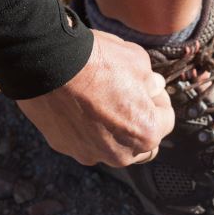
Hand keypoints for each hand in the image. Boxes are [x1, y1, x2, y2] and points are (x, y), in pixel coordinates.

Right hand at [17, 30, 173, 166]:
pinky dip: (88, 129)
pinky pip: (85, 142)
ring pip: (114, 148)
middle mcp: (121, 153)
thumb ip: (151, 81)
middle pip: (143, 143)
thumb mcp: (138, 61)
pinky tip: (80, 105)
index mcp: (146, 133)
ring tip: (104, 102)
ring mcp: (91, 153)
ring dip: (115, 131)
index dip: (159, 99)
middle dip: (141, 123)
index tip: (149, 86)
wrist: (47, 63)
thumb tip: (154, 87)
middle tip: (131, 98)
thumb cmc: (98, 61)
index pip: (166, 120)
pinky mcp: (65, 147)